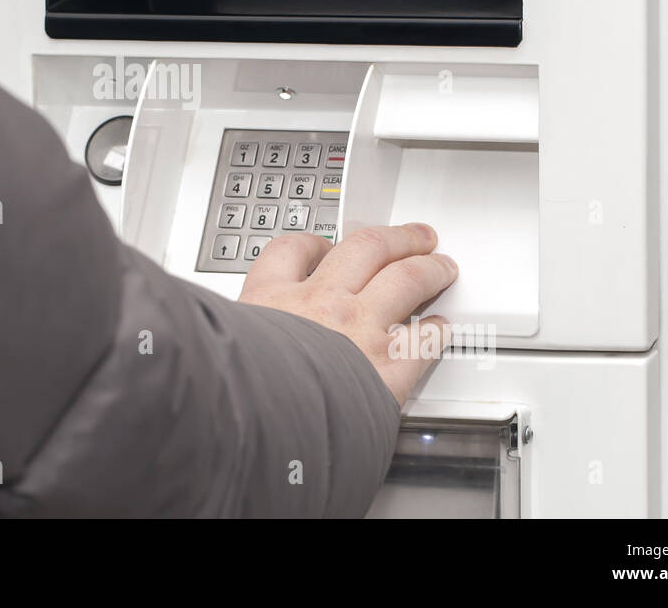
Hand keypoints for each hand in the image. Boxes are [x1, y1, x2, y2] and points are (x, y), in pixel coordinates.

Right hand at [238, 223, 456, 405]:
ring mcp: (358, 330)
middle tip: (414, 236)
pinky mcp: (387, 366)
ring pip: (406, 279)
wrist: (257, 430)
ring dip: (429, 269)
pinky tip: (439, 328)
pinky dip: (436, 330)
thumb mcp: (226, 346)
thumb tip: (243, 339)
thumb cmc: (238, 398)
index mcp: (271, 298)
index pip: (294, 249)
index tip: (327, 245)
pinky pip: (423, 339)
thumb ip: (245, 334)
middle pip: (366, 249)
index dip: (316, 242)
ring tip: (441, 267)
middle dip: (396, 238)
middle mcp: (320, 303)